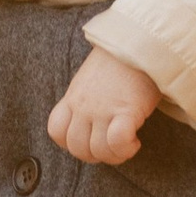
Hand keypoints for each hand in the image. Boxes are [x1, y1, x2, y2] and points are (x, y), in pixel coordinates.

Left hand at [47, 47, 160, 164]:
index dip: (70, 143)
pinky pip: (117, 142)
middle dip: (95, 155)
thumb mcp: (92, 77)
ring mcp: (102, 109)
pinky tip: (136, 142)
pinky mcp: (125, 111)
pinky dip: (126, 148)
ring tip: (128, 146)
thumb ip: (88, 98)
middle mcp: (83, 106)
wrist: (139, 40)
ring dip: (114, 156)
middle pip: (76, 147)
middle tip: (112, 148)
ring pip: (98, 150)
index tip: (89, 141)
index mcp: (73, 96)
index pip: (56, 130)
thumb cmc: (122, 58)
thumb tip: (96, 118)